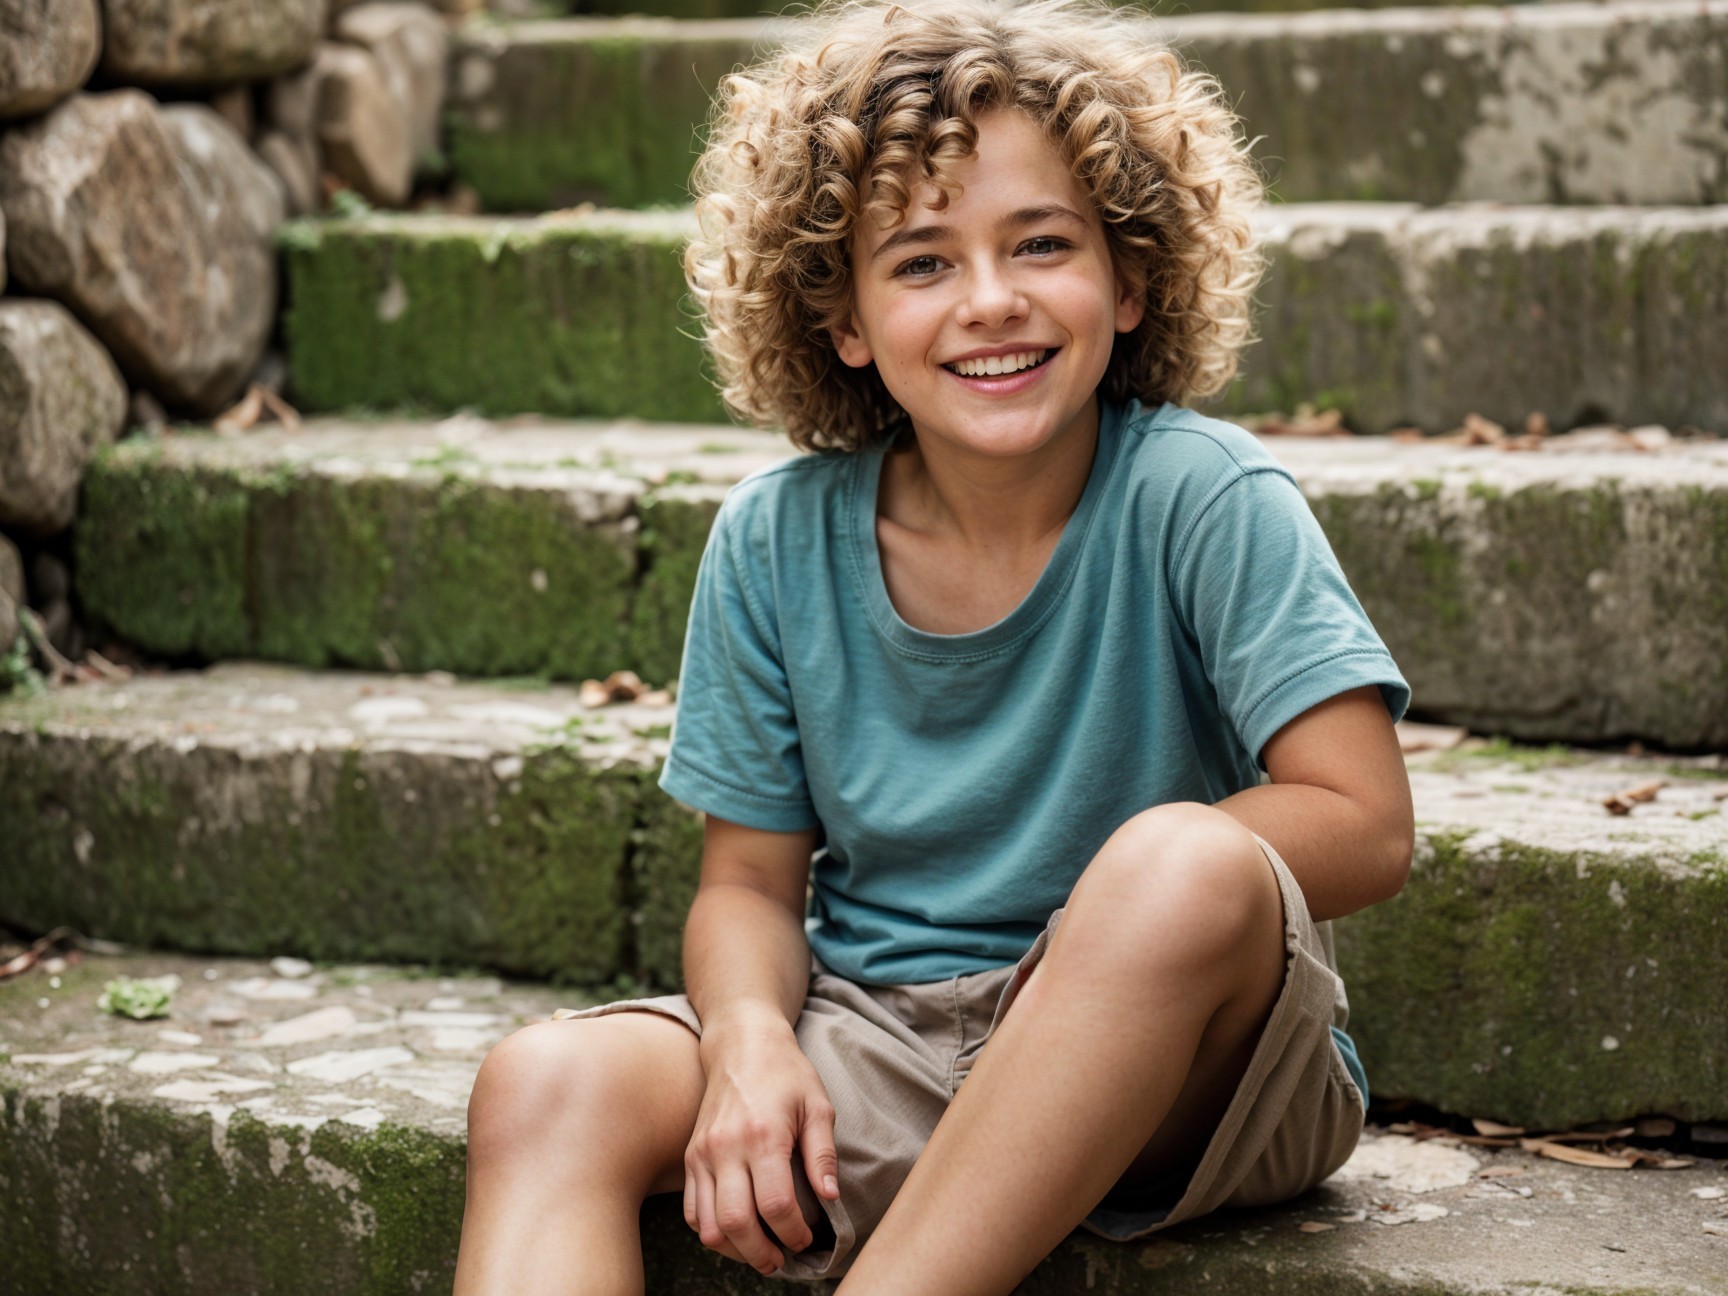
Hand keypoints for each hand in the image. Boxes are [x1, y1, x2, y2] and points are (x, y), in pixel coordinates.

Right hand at [684, 1026, 840, 1273]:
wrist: (741, 1045)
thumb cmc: (786, 1073)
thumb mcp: (817, 1106)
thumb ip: (823, 1155)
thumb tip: (830, 1198)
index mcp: (763, 1135)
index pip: (775, 1204)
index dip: (793, 1232)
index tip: (807, 1239)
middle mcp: (726, 1147)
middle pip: (736, 1223)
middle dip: (762, 1254)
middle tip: (782, 1260)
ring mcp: (702, 1154)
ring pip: (707, 1225)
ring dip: (734, 1250)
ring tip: (759, 1254)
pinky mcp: (690, 1157)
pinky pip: (691, 1211)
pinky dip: (711, 1232)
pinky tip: (735, 1234)